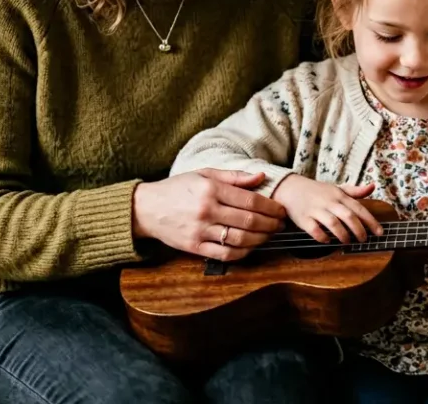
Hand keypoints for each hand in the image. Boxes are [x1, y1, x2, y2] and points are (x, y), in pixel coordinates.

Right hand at [132, 168, 286, 260]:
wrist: (146, 208)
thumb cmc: (177, 189)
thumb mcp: (204, 174)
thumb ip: (234, 176)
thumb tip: (261, 176)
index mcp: (211, 189)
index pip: (250, 200)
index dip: (270, 207)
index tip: (281, 210)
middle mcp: (207, 210)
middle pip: (249, 221)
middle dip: (270, 224)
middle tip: (280, 225)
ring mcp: (200, 230)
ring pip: (240, 239)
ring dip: (261, 239)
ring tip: (269, 236)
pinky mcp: (194, 247)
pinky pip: (225, 254)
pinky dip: (242, 252)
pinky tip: (251, 247)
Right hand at [271, 175, 383, 243]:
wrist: (291, 188)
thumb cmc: (318, 191)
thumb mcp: (337, 189)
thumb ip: (355, 191)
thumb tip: (372, 187)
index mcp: (339, 195)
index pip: (358, 209)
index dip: (370, 221)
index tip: (379, 232)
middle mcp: (329, 202)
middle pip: (348, 217)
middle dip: (358, 230)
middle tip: (363, 239)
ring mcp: (316, 210)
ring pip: (333, 224)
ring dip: (342, 235)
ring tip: (347, 241)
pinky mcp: (304, 219)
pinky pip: (315, 230)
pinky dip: (323, 237)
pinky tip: (328, 241)